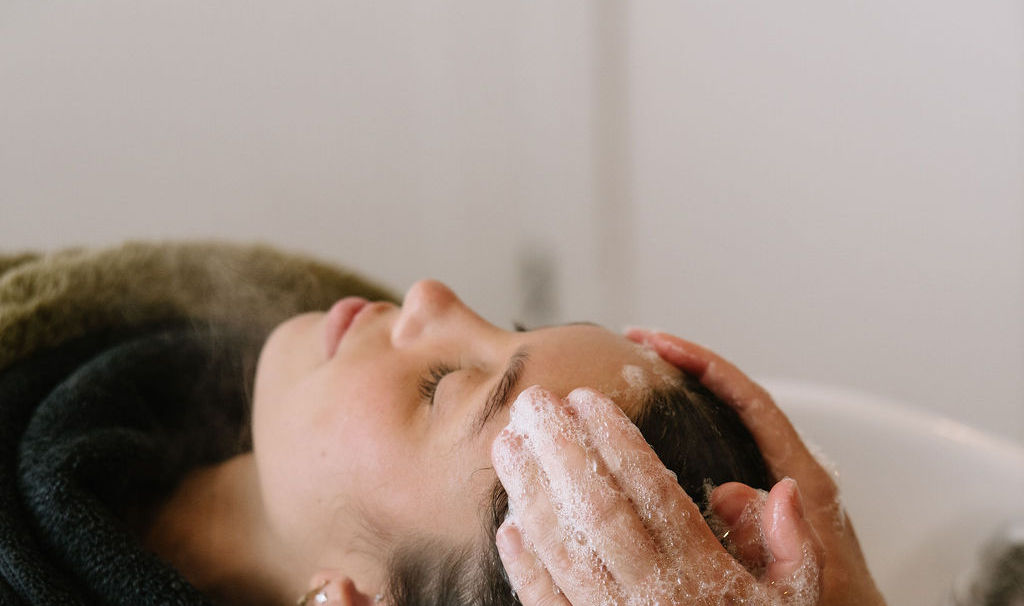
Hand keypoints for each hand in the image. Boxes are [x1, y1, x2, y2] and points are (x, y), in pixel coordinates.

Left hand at [491, 385, 822, 605]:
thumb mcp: (795, 604)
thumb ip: (796, 550)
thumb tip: (786, 491)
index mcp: (704, 577)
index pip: (654, 493)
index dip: (617, 440)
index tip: (589, 398)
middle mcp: (652, 596)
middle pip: (598, 510)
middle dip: (561, 450)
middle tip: (534, 401)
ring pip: (563, 549)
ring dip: (529, 493)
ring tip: (507, 444)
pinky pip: (547, 604)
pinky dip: (524, 567)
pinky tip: (507, 526)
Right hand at [624, 329, 886, 605]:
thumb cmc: (836, 605)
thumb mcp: (804, 575)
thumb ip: (769, 536)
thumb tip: (726, 491)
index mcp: (800, 478)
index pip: (750, 402)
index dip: (706, 367)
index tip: (661, 345)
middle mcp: (789, 467)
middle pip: (736, 395)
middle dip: (688, 363)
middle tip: (638, 341)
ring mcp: (776, 479)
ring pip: (728, 418)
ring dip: (688, 389)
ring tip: (641, 371)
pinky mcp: (765, 498)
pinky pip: (724, 444)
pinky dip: (692, 423)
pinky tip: (658, 431)